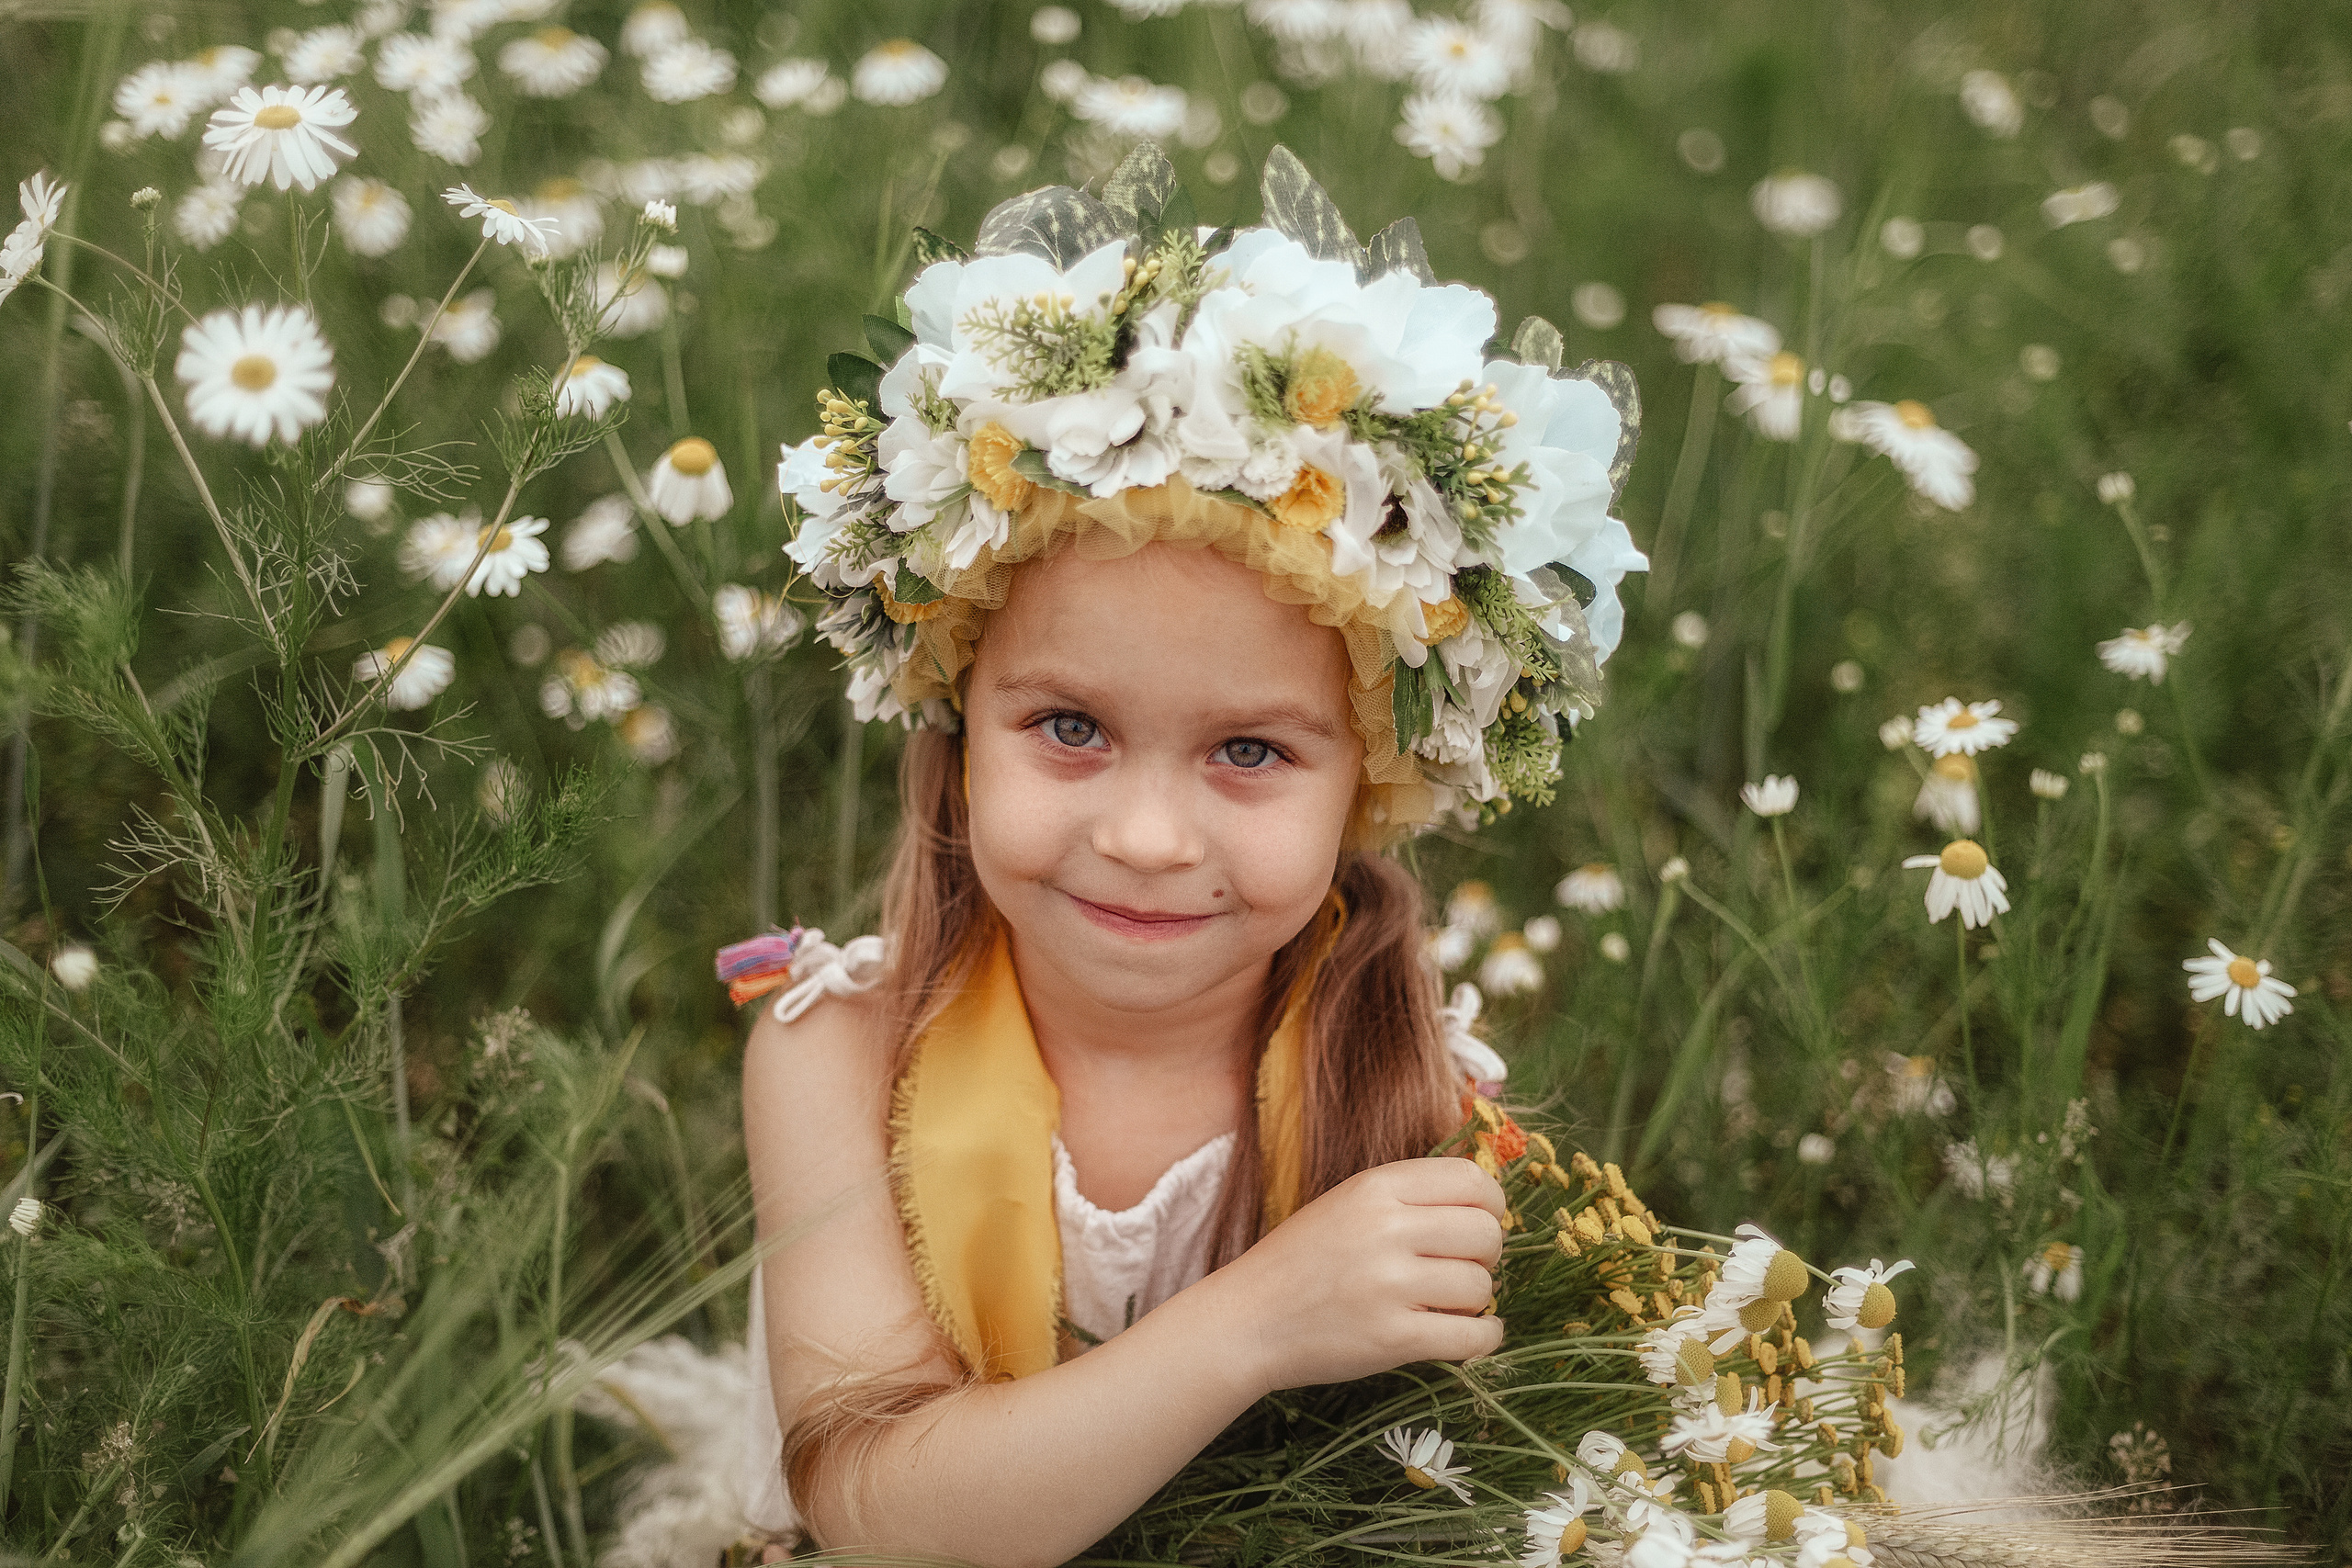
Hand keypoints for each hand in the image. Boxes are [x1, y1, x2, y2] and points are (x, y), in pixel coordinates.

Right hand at [1202, 1156, 1507, 1394]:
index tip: (1483, 1222)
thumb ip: (1408, 1198)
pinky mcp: (1392, 1339)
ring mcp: (1388, 1286)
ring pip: (1480, 1286)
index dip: (1491, 1204)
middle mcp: (1384, 1230)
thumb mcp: (1346, 1204)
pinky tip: (1475, 1332)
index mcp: (1374, 1187)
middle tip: (1464, 1266)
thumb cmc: (1301, 1261)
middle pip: (1486, 1233)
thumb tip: (1487, 1206)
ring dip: (1477, 1298)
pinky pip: (1472, 1337)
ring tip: (1449, 1301)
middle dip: (1486, 1253)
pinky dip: (1485, 1337)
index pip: (1471, 1180)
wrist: (1247, 1320)